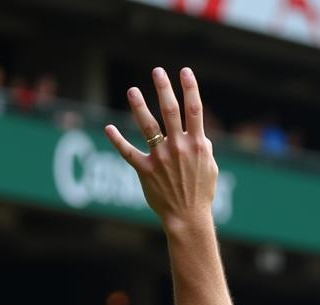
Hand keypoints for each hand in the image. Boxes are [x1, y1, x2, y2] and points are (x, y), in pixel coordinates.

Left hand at [104, 67, 217, 234]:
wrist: (189, 218)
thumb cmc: (201, 194)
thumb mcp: (210, 169)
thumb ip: (203, 148)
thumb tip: (198, 133)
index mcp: (197, 145)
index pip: (194, 111)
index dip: (190, 88)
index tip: (185, 71)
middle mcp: (178, 148)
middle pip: (170, 111)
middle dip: (164, 88)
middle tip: (157, 72)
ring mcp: (161, 158)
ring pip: (148, 126)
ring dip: (139, 106)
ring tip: (132, 90)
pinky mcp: (146, 170)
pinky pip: (128, 152)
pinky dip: (117, 140)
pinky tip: (109, 128)